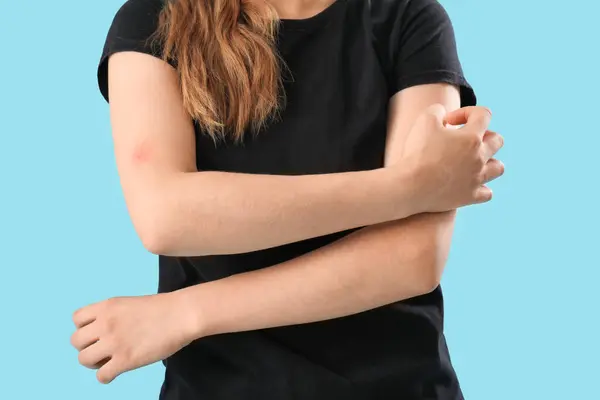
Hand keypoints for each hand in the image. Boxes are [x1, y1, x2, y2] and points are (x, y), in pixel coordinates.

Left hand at [70, 292, 196, 383]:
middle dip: (87, 347)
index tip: (98, 332)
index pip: (77, 319)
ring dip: (94, 363)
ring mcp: (114, 343)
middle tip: (103, 349)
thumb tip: (106, 331)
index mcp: (107, 307)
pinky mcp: (125, 360)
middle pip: (76, 341)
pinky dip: (106, 377)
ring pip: (84, 359)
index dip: (85, 328)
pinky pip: (101, 376)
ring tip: (109, 361)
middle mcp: (105, 324)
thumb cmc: (163, 308)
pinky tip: (117, 370)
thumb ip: (114, 315)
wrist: (181, 314)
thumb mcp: (130, 303)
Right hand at [396, 104, 503, 212]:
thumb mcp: (424, 120)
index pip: (483, 115)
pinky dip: (481, 188)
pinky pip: (487, 193)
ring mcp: (477, 179)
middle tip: (463, 140)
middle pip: (497, 140)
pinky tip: (468, 184)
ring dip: (488, 161)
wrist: (410, 186)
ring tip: (473, 161)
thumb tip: (444, 115)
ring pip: (498, 168)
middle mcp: (479, 157)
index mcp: (472, 137)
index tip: (448, 121)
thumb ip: (438, 110)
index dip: (466, 113)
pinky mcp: (469, 197)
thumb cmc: (417, 152)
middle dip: (483, 135)